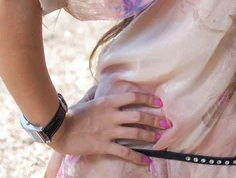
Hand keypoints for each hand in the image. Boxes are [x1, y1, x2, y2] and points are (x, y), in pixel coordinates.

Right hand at [48, 86, 171, 166]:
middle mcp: (112, 115)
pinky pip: (125, 151)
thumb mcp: (87, 99)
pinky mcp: (105, 145)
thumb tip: (99, 85)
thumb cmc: (73, 113)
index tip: (159, 102)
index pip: (133, 97)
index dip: (148, 99)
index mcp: (108, 101)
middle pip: (139, 115)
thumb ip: (95, 92)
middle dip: (154, 119)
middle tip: (165, 122)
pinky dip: (137, 156)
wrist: (61, 129)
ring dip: (150, 135)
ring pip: (135, 132)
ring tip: (160, 137)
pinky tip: (147, 160)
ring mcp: (109, 131)